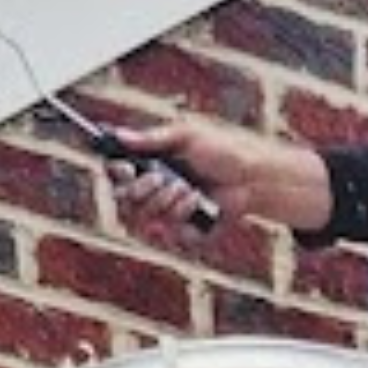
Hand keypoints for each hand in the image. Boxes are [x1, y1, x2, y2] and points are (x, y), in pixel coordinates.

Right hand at [109, 115, 330, 240]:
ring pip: (144, 218)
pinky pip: (169, 232)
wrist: (252, 176)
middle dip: (142, 189)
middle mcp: (154, 191)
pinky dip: (183, 214)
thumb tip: (119, 134)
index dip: (115, 174)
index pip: (116, 174)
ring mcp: (168, 213)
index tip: (125, 168)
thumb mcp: (187, 136)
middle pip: (124, 201)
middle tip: (160, 177)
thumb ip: (153, 138)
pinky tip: (199, 201)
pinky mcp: (183, 231)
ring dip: (166, 200)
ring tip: (189, 187)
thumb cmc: (222, 151)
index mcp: (150, 165)